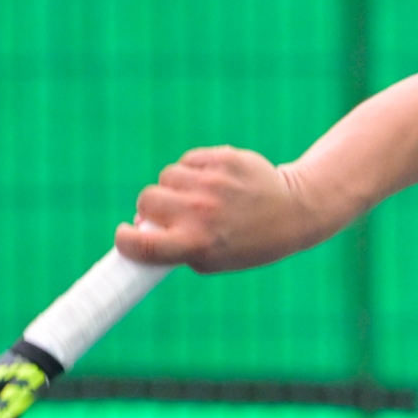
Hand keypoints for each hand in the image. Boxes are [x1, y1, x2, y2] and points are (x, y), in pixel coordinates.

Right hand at [116, 146, 337, 272]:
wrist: (293, 212)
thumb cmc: (248, 242)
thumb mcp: (213, 259)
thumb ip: (177, 248)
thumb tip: (140, 228)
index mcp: (197, 244)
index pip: (141, 244)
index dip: (124, 239)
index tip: (125, 235)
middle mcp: (202, 213)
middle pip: (146, 200)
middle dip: (151, 208)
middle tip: (168, 214)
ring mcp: (212, 183)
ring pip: (167, 176)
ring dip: (175, 187)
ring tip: (200, 197)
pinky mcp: (222, 159)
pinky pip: (188, 161)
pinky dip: (194, 171)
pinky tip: (214, 183)